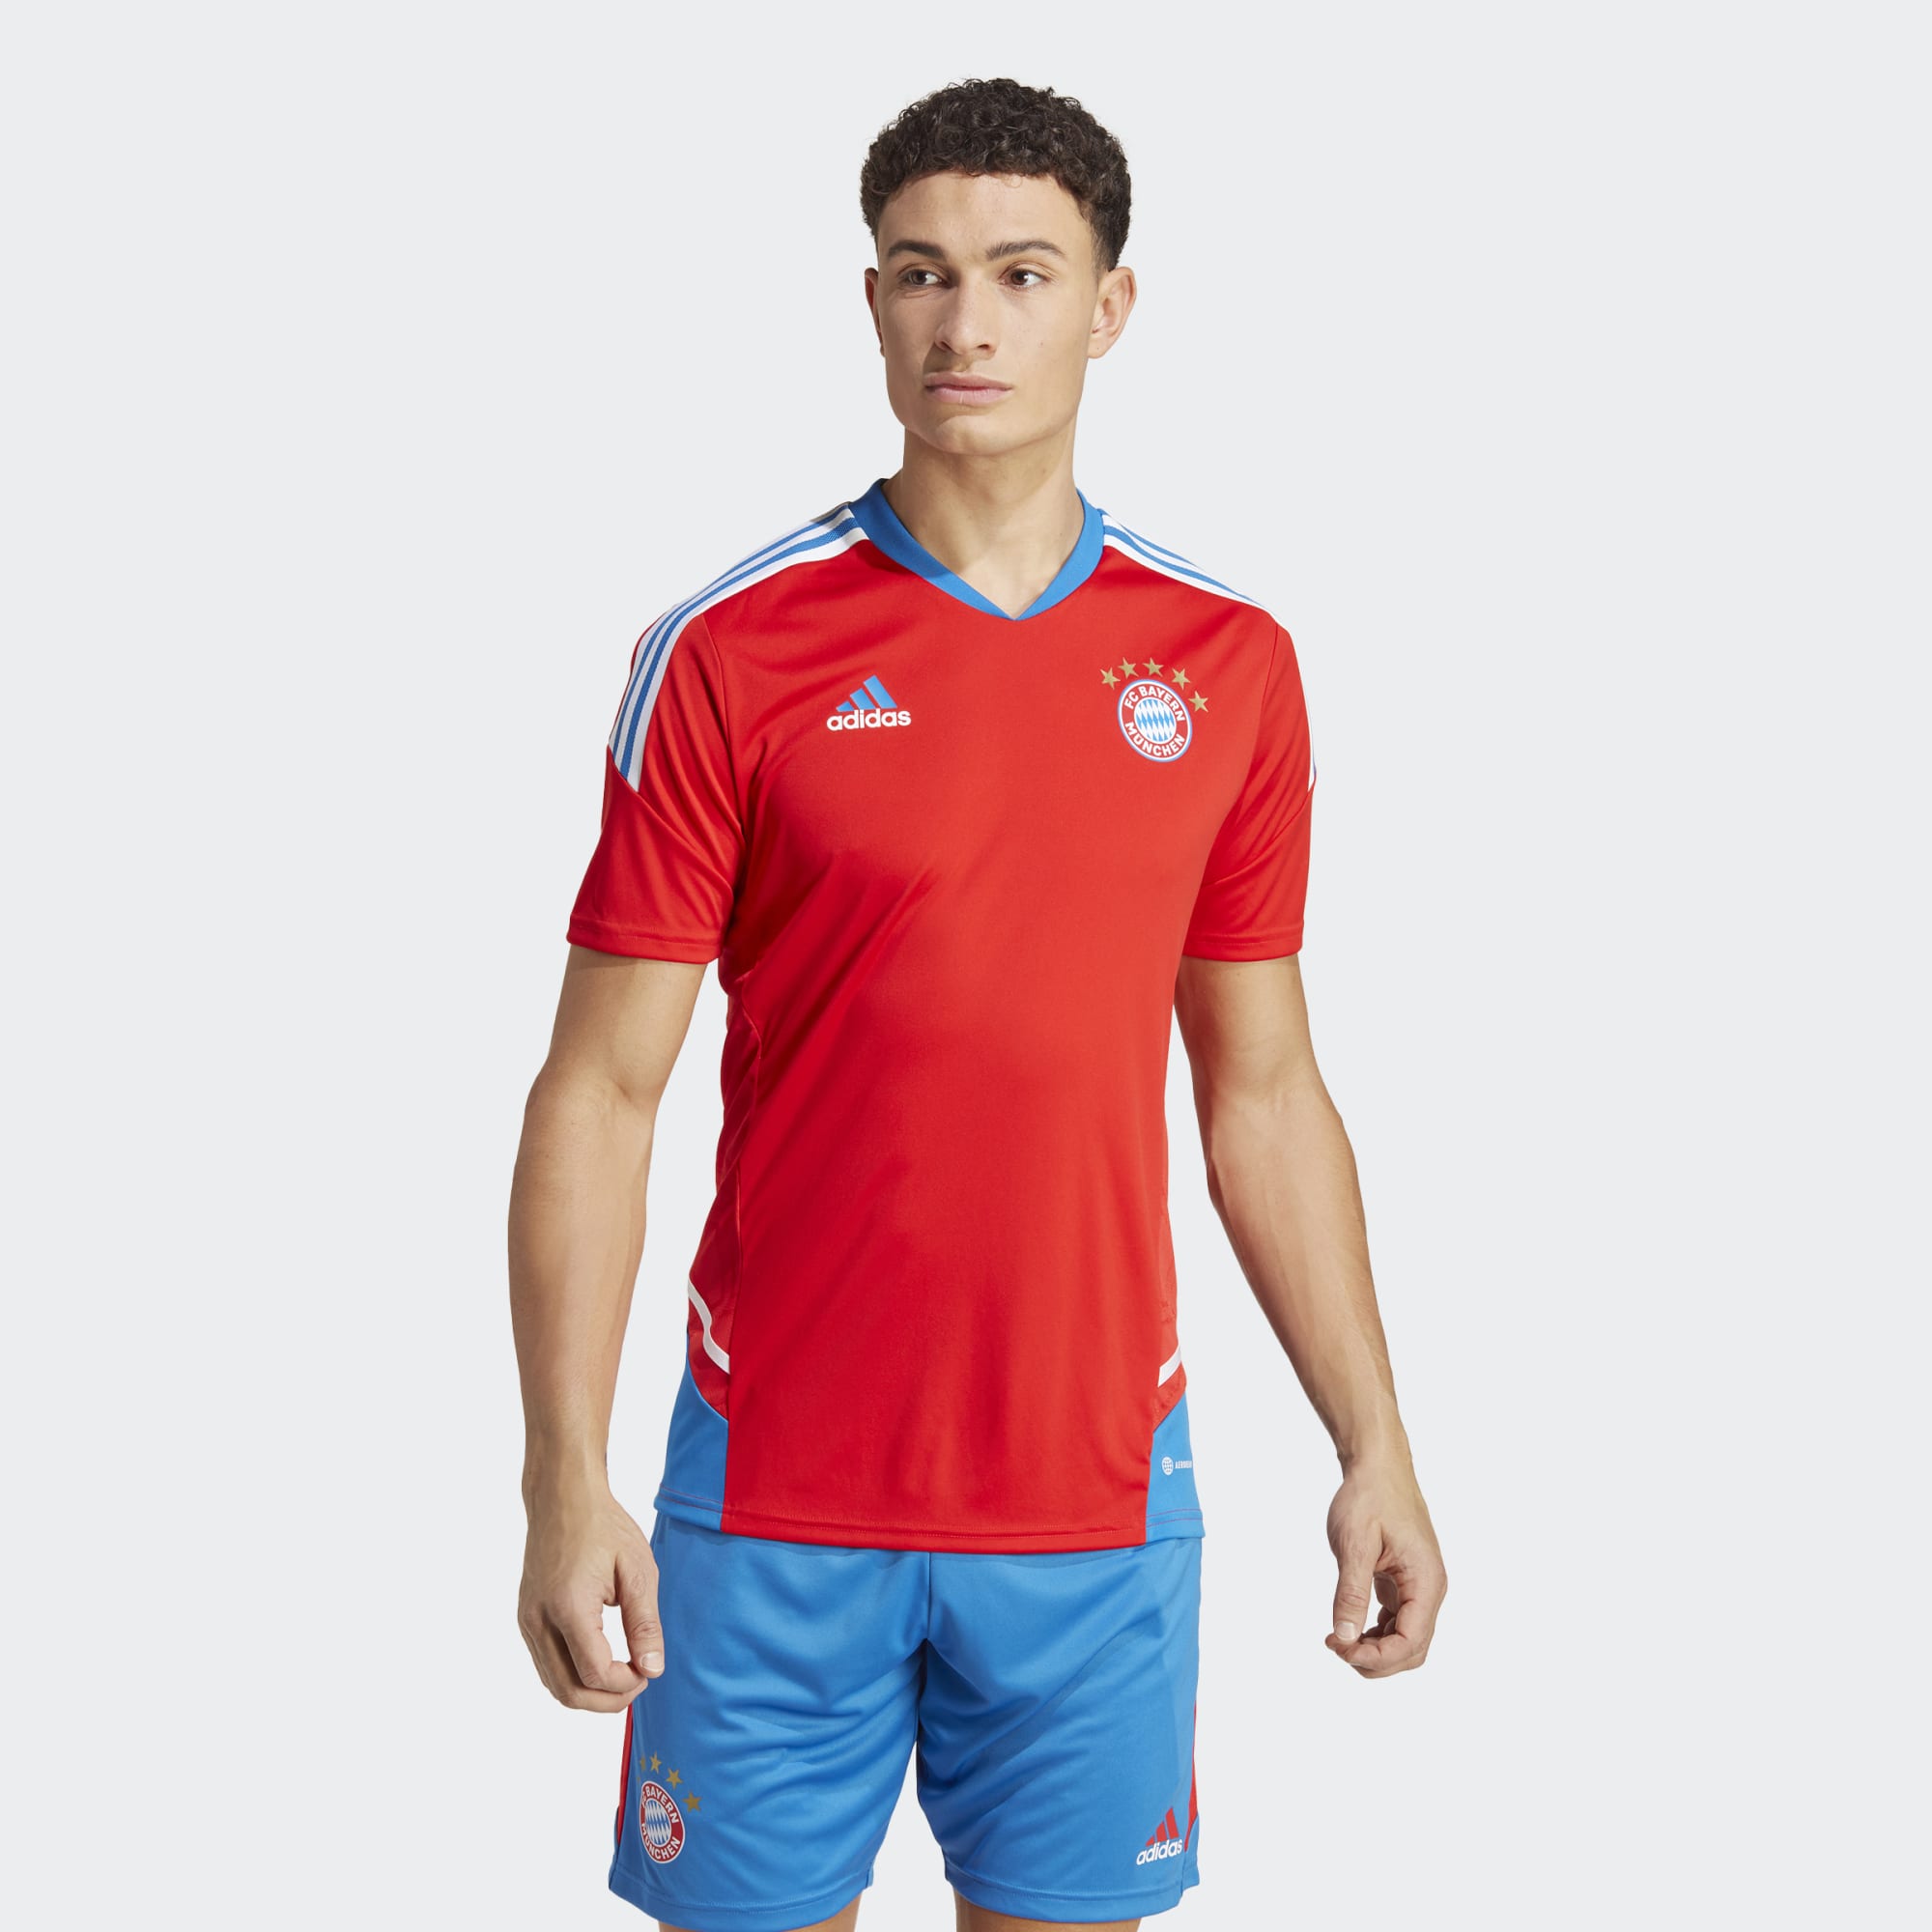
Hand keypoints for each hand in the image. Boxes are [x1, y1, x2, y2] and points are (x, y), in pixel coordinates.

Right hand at [518, 1482, 663, 1709]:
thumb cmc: (603, 1527)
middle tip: (639, 1682)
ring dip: (590, 1693)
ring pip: (554, 1685)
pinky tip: (600, 1662)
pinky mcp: (525, 1619)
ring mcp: (527, 1621)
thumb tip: (653, 1670)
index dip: (627, 1683)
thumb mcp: (638, 1570)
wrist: (563, 1498)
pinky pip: (546, 1666)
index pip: (595, 1673)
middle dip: (608, 1700)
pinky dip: (573, 1676)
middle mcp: (538, 1620)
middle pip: (568, 1692)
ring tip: (623, 1675)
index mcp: (568, 1606)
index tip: (649, 1669)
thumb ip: (645, 1623)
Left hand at [1324, 1458, 1445, 1676]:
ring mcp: (1420, 1586)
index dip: (1376, 1657)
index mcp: (1426, 1581)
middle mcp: (1430, 1588)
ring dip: (1375, 1649)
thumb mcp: (1354, 1543)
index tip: (1340, 1646)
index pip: (1411, 1642)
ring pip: (1406, 1640)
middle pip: (1412, 1650)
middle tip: (1335, 1645)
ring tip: (1338, 1638)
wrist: (1378, 1466)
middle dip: (1375, 1659)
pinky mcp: (1406, 1582)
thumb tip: (1345, 1636)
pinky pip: (1398, 1622)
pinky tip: (1351, 1626)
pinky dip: (1376, 1633)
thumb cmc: (1369, 1497)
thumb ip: (1351, 1591)